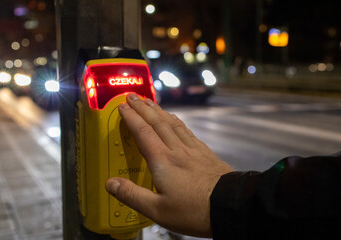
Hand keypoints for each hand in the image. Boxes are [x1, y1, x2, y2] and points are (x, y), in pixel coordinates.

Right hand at [105, 93, 232, 236]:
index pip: (143, 133)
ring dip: (159, 110)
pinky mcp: (205, 152)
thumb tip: (109, 183)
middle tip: (132, 96)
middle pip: (157, 122)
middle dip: (142, 107)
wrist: (230, 205)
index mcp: (162, 161)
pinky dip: (177, 121)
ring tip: (150, 102)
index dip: (131, 118)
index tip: (122, 106)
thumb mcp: (157, 210)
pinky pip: (187, 130)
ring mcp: (192, 149)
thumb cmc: (193, 210)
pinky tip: (175, 119)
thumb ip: (132, 195)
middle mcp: (176, 150)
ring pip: (172, 123)